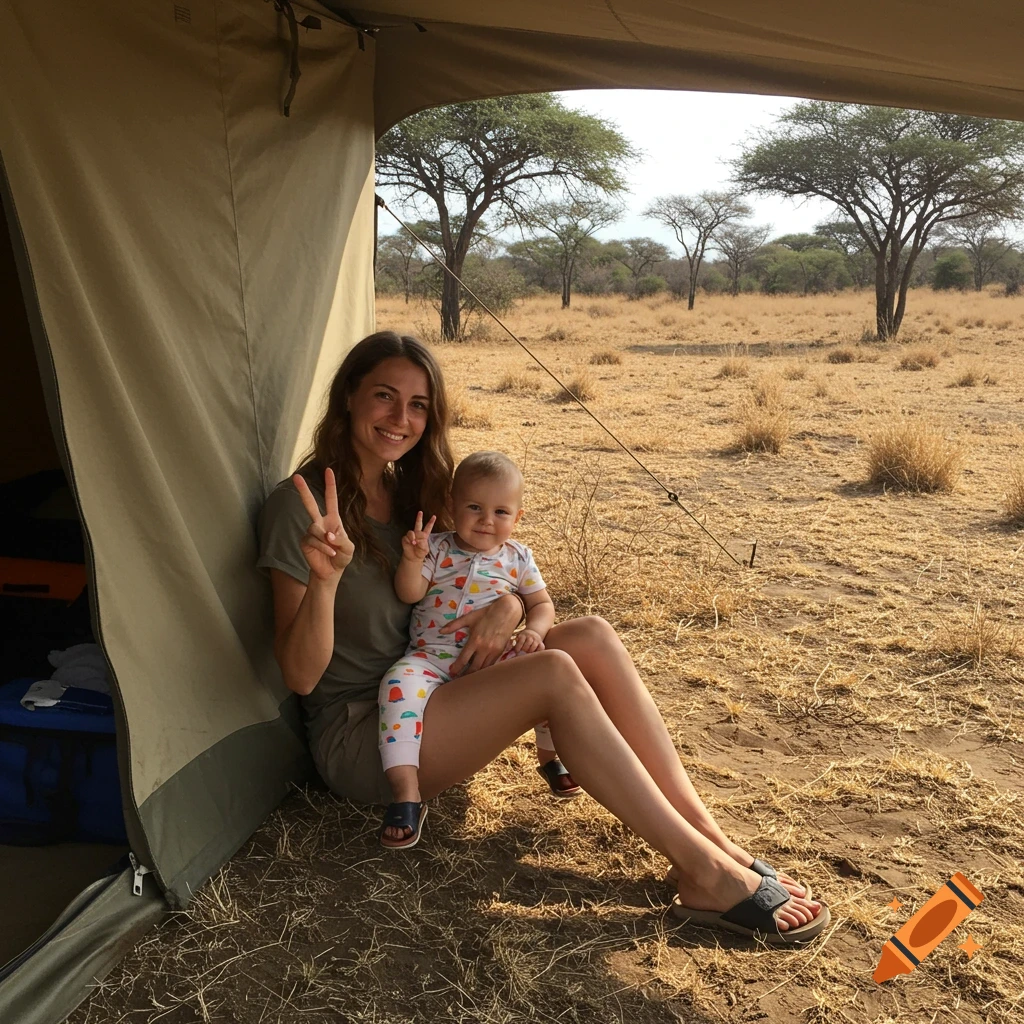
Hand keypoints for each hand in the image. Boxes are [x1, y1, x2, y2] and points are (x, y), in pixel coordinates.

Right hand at [293, 468, 353, 582]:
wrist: (331, 572)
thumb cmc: (341, 556)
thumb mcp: (349, 547)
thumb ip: (342, 540)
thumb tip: (328, 534)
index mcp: (333, 519)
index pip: (331, 499)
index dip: (330, 485)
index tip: (329, 470)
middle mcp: (320, 522)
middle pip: (310, 504)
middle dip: (303, 490)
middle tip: (296, 476)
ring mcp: (311, 532)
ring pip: (315, 528)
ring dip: (326, 540)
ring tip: (334, 550)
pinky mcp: (305, 542)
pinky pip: (312, 540)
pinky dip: (324, 547)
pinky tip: (330, 553)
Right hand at [401, 510, 435, 562]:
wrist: (413, 557)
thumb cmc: (420, 553)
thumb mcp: (425, 549)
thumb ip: (423, 544)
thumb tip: (418, 540)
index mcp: (424, 535)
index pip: (428, 527)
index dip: (431, 522)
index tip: (434, 516)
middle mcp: (417, 533)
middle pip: (418, 524)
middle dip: (419, 518)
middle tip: (420, 512)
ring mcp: (411, 535)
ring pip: (411, 532)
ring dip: (413, 537)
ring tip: (414, 543)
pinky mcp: (405, 538)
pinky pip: (406, 537)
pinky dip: (409, 540)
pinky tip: (411, 543)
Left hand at [441, 593, 521, 676]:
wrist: (508, 611)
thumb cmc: (487, 613)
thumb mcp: (469, 617)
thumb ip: (454, 625)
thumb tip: (441, 630)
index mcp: (475, 640)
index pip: (464, 659)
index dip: (457, 667)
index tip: (452, 672)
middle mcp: (484, 648)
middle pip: (474, 668)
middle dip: (466, 675)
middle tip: (459, 680)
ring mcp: (494, 651)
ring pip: (484, 668)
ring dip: (476, 674)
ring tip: (469, 679)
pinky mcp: (501, 651)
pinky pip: (492, 664)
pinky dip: (486, 669)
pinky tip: (481, 672)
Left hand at [514, 628, 544, 654]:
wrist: (532, 633)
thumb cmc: (522, 640)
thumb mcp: (517, 640)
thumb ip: (512, 647)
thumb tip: (506, 656)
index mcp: (522, 635)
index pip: (521, 641)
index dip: (518, 648)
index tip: (516, 652)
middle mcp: (530, 636)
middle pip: (528, 643)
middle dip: (524, 650)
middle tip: (522, 655)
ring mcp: (536, 639)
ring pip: (534, 645)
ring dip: (530, 651)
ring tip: (527, 656)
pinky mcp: (541, 643)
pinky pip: (541, 647)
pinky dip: (538, 651)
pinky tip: (534, 654)